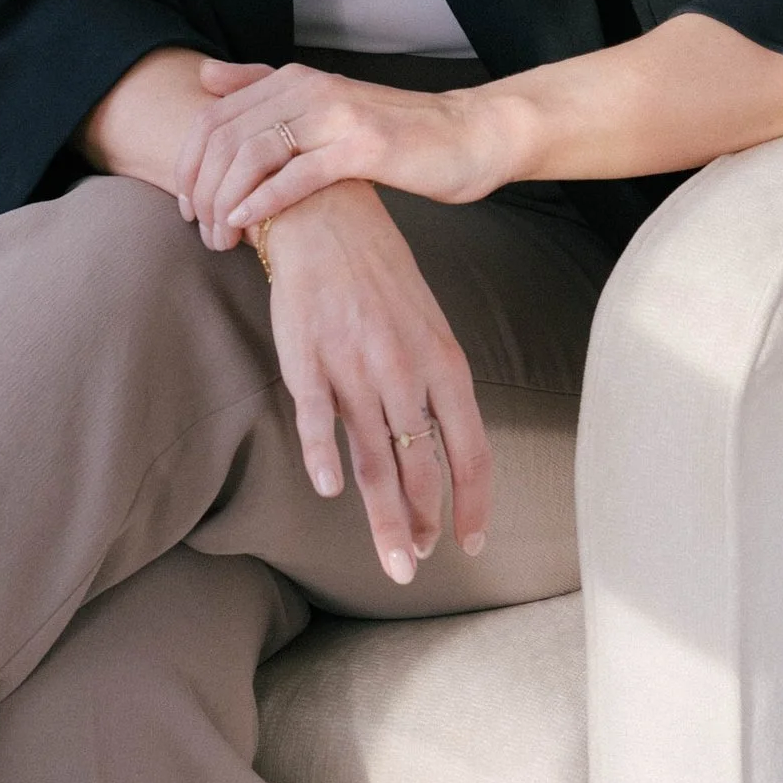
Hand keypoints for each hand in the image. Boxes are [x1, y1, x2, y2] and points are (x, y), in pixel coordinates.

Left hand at [174, 58, 503, 249]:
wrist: (468, 136)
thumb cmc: (393, 132)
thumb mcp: (326, 104)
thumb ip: (268, 90)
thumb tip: (206, 75)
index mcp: (294, 78)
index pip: (213, 116)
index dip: (187, 162)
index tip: (184, 204)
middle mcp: (309, 87)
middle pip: (224, 135)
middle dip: (199, 187)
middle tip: (198, 229)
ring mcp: (335, 114)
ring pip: (252, 152)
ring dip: (225, 200)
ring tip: (220, 237)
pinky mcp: (362, 146)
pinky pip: (297, 173)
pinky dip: (262, 200)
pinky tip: (247, 223)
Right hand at [259, 182, 490, 584]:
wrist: (327, 214)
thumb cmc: (380, 274)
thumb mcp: (427, 325)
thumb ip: (435, 384)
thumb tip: (444, 442)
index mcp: (444, 362)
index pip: (471, 450)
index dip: (473, 503)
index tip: (470, 543)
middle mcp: (406, 371)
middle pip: (422, 468)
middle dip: (422, 526)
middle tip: (417, 567)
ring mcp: (356, 366)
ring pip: (375, 459)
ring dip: (385, 519)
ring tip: (393, 562)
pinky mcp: (309, 358)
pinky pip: (318, 418)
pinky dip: (323, 456)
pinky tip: (329, 490)